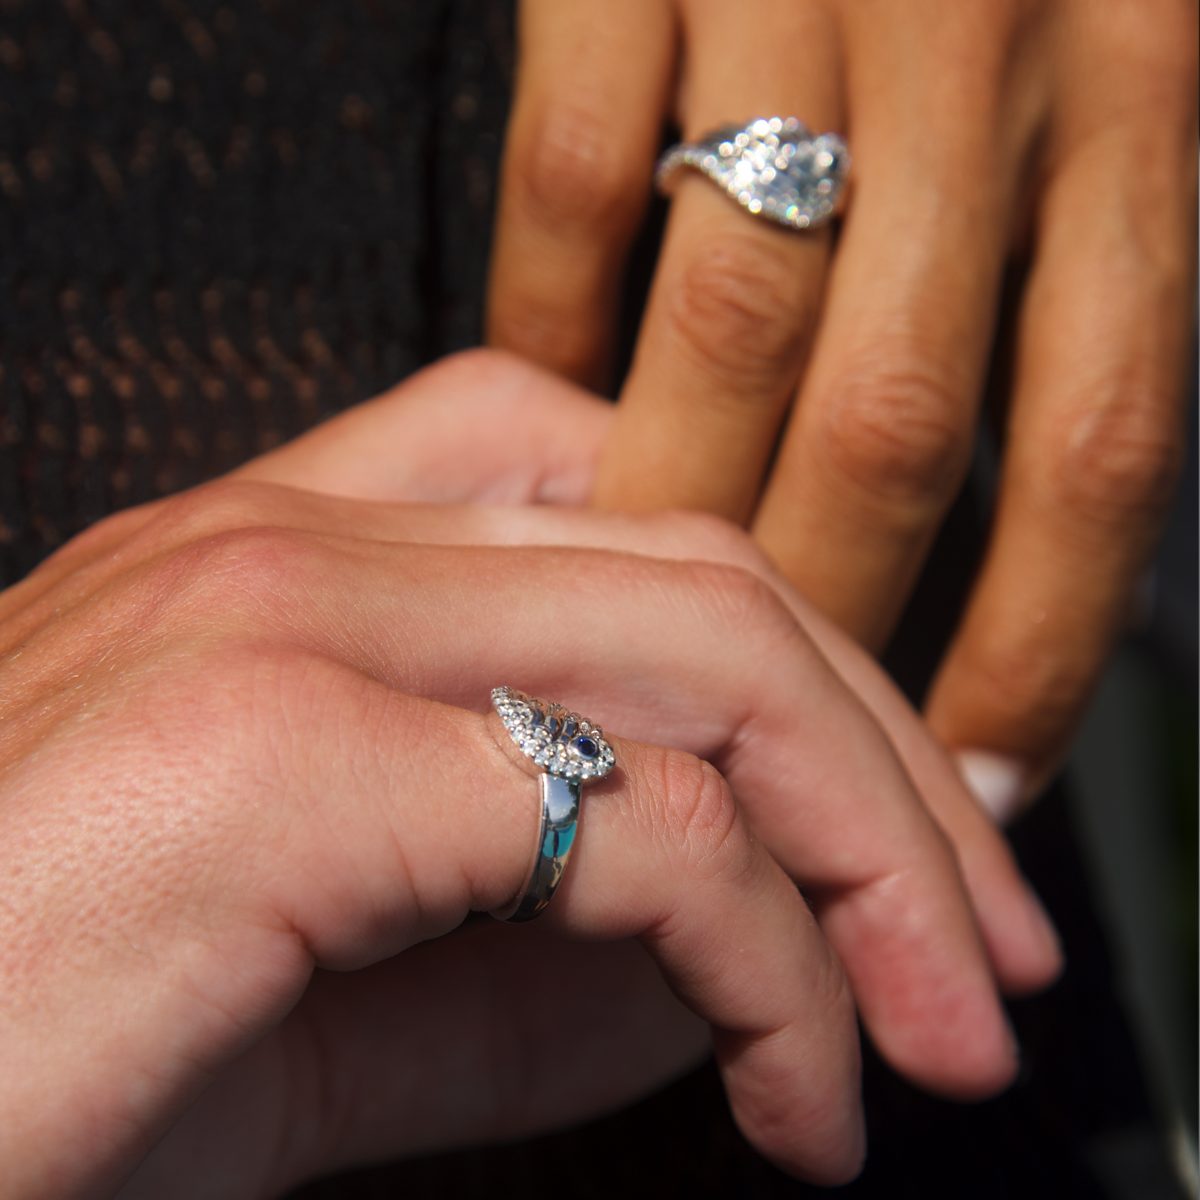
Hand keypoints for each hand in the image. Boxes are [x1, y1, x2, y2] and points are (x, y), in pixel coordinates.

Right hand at [1, 352, 1058, 1196]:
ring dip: (867, 849)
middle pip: (706, 567)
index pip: (620, 505)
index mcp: (293, 565)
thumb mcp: (337, 1003)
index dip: (791, 648)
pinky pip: (639, 826)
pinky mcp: (271, 752)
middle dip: (885, 757)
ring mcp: (278, 620)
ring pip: (708, 649)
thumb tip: (749, 937)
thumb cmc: (46, 1065)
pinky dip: (768, 967)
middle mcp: (292, 550)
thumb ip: (538, 947)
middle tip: (977, 944)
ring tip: (931, 1024)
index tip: (893, 811)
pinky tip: (790, 1092)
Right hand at [486, 0, 1196, 818]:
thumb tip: (921, 524)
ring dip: (671, 488)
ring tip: (637, 595)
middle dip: (833, 605)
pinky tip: (545, 381)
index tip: (972, 772)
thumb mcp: (1077, 81)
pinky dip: (549, 305)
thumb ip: (1032, 285)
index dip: (1038, 641)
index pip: (1100, 445)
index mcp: (1129, 101)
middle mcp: (993, 53)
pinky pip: (577, 175)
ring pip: (732, 326)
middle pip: (900, 423)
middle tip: (771, 726)